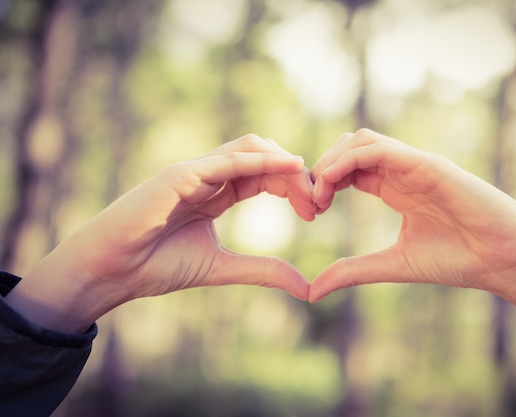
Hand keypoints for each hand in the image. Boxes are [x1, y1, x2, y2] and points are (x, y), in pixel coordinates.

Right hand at [7, 135, 314, 332]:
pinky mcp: (181, 174)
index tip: (316, 212)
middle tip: (318, 203)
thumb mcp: (222, 267)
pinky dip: (259, 160)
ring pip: (249, 148)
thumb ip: (263, 270)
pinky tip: (288, 166)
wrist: (113, 270)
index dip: (295, 189)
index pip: (266, 177)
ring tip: (307, 185)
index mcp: (218, 193)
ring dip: (284, 162)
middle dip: (296, 176)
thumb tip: (306, 287)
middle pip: (265, 159)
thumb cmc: (157, 266)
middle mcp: (210, 177)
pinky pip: (226, 159)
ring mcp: (195, 172)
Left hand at [308, 129, 515, 329]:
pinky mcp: (426, 164)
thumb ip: (353, 271)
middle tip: (310, 201)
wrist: (502, 260)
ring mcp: (414, 164)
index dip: (324, 183)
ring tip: (320, 193)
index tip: (311, 211)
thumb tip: (312, 291)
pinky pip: (379, 148)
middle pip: (349, 148)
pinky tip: (333, 183)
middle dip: (322, 168)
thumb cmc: (457, 260)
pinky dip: (350, 159)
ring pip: (361, 140)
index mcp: (395, 189)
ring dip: (332, 160)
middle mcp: (402, 171)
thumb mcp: (392, 265)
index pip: (348, 170)